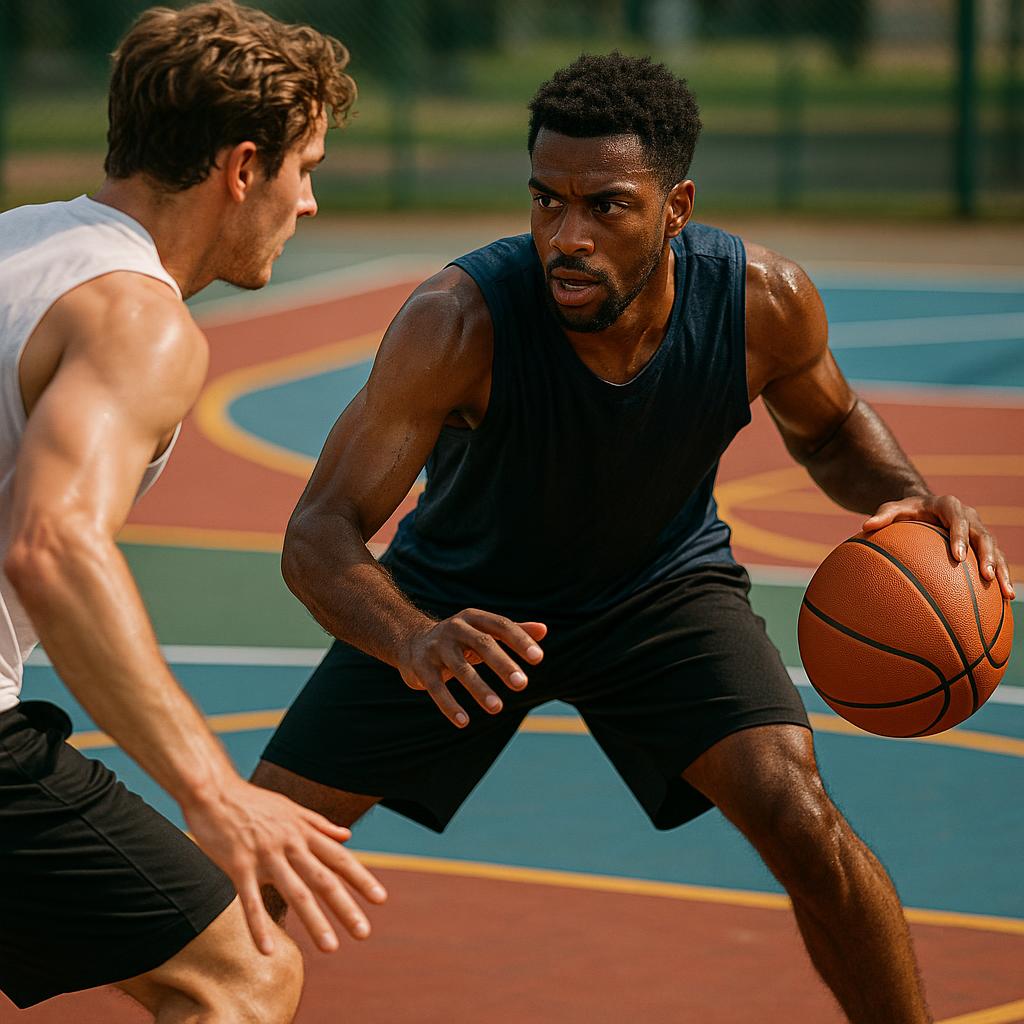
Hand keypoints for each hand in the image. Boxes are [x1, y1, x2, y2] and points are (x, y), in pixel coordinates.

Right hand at [182, 777, 386, 954]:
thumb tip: (347, 835)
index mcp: (303, 832)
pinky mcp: (238, 865)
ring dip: (314, 921)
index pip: (338, 858)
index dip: (360, 878)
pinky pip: (251, 900)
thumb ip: (319, 824)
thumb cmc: (252, 801)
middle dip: (345, 906)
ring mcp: (265, 855)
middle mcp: (289, 844)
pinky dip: (259, 925)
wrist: (213, 790)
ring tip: (330, 947)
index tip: (380, 899)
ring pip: (295, 892)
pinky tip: (268, 950)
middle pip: (323, 879)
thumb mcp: (291, 808)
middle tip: (364, 932)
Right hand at [398, 609, 546, 725]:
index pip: (501, 626)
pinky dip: (449, 705)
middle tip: (522, 684)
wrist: (410, 641)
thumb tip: (544, 630)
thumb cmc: (458, 639)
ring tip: (497, 708)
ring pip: (460, 668)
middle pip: (482, 644)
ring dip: (479, 689)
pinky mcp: (421, 667)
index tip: (538, 659)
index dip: (520, 641)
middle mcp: (455, 628)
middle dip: (502, 664)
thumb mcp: (483, 631)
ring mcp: (436, 647)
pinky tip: (464, 722)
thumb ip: (513, 630)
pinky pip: (436, 687)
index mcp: (473, 618)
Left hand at [863, 494, 1014, 599]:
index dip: (959, 537)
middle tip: (987, 576)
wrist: (924, 507)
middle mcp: (969, 516)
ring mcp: (978, 531)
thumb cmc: (906, 511)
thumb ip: (882, 516)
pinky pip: (996, 561)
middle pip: (983, 536)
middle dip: (987, 556)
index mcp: (949, 506)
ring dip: (1002, 571)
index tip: (957, 557)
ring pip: (995, 550)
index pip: (957, 520)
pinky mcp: (982, 545)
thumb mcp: (893, 509)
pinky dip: (1002, 578)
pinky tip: (1005, 600)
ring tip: (1005, 593)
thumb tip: (864, 526)